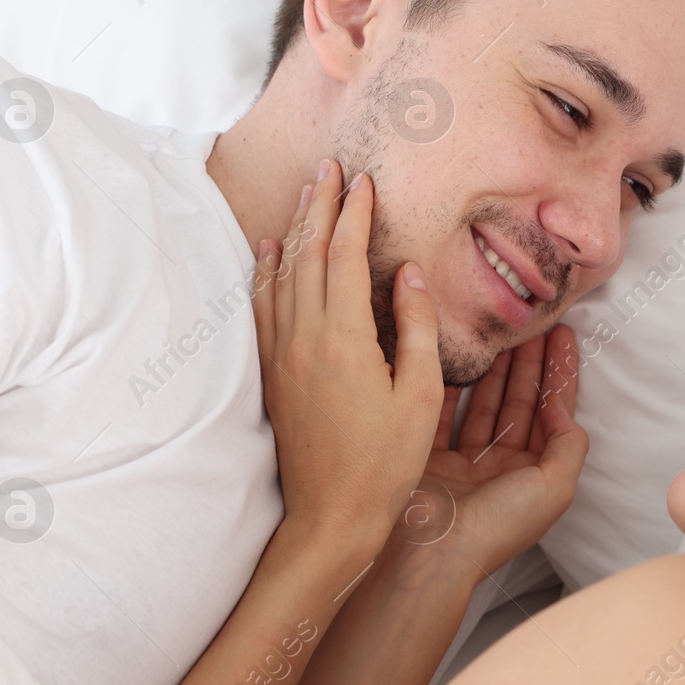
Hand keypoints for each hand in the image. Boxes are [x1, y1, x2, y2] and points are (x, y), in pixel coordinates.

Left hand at [252, 159, 443, 557]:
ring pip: (282, 275)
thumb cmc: (386, 462)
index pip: (348, 257)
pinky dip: (265, 271)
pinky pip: (263, 307)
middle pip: (309, 254)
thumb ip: (417, 328)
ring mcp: (282, 355)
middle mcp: (305, 338)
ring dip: (294, 230)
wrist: (330, 516)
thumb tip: (410, 273)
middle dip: (321, 207)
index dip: (356, 215)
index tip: (365, 181)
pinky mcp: (273, 374)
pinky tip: (266, 253)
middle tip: (330, 168)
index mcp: (345, 338)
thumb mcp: (420, 395)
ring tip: (305, 195)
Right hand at [389, 326, 587, 581]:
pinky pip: (441, 413)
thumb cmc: (497, 525)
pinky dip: (448, 386)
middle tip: (530, 323)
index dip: (560, 374)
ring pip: (484, 404)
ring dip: (494, 368)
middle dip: (528, 363)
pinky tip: (456, 356)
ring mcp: (465, 462)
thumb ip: (569, 443)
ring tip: (499, 332)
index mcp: (535, 475)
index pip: (553, 413)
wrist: (433, 554)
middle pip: (520, 403)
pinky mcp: (430, 457)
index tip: (563, 335)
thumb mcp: (555, 487)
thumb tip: (561, 405)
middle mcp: (502, 467)